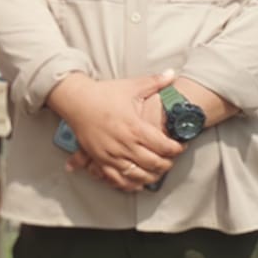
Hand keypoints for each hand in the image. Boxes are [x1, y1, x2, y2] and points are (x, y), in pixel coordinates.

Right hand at [51, 72, 181, 191]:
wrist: (76, 101)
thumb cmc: (104, 93)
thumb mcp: (131, 86)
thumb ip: (155, 82)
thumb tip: (172, 73)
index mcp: (135, 127)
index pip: (163, 146)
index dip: (177, 149)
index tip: (181, 146)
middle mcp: (124, 144)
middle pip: (154, 164)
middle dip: (167, 164)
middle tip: (172, 159)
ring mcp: (111, 155)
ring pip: (137, 175)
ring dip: (151, 176)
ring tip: (158, 171)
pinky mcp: (100, 160)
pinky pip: (116, 179)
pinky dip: (129, 184)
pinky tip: (137, 182)